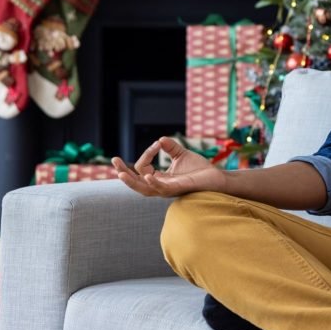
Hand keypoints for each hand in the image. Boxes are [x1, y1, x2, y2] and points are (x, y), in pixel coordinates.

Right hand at [112, 136, 226, 197]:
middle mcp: (161, 186)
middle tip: (114, 161)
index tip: (156, 144)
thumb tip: (160, 140)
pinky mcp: (178, 188)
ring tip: (120, 174)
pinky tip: (149, 176)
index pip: (143, 168)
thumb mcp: (182, 155)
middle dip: (123, 173)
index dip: (147, 154)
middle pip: (136, 183)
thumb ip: (171, 148)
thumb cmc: (200, 170)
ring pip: (144, 189)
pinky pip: (162, 189)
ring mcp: (168, 189)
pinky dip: (154, 183)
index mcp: (160, 179)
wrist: (217, 177)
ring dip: (131, 182)